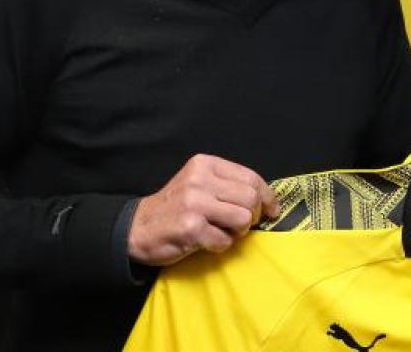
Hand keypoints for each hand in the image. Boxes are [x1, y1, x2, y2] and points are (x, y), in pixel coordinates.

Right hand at [128, 154, 279, 265]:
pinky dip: (220, 245)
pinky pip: (224, 240)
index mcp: (205, 164)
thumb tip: (267, 199)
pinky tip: (206, 241)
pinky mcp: (190, 228)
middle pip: (250, 199)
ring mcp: (194, 203)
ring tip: (222, 231)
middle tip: (241, 225)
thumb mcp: (199, 183)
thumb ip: (228, 185)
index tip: (272, 209)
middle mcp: (199, 180)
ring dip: (237, 232)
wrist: (137, 228)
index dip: (267, 196)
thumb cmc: (175, 207)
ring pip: (242, 219)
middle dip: (252, 217)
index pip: (250, 177)